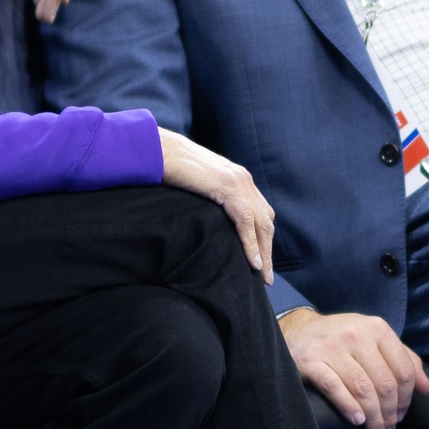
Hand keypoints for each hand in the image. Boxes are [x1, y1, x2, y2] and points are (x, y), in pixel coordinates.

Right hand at [159, 128, 272, 281]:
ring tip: (264, 275)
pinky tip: (253, 262)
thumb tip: (209, 220)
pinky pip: (245, 221)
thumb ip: (211, 197)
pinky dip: (251, 244)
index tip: (262, 260)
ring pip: (260, 224)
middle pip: (265, 221)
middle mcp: (244, 180)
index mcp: (238, 178)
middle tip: (267, 277)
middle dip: (268, 249)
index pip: (260, 213)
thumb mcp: (199, 186)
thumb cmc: (172, 169)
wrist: (160, 151)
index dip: (263, 238)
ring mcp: (238, 182)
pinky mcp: (228, 188)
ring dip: (264, 252)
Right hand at [280, 308, 428, 428]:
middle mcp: (356, 334)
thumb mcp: (375, 341)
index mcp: (377, 329)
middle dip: (390, 414)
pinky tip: (357, 420)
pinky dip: (349, 408)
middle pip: (385, 384)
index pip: (404, 370)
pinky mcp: (310, 361)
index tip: (400, 416)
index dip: (406, 399)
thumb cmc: (342, 340)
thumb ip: (404, 360)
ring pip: (363, 389)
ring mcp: (332, 347)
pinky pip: (335, 389)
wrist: (298, 331)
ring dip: (373, 418)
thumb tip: (426, 388)